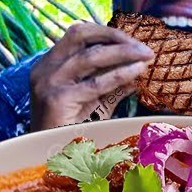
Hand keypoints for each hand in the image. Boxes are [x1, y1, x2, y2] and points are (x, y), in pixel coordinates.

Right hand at [29, 23, 153, 129]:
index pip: (78, 34)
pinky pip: (96, 83)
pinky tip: (138, 72)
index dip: (106, 33)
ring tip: (146, 55)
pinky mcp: (58, 98)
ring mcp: (49, 82)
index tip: (132, 40)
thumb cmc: (69, 131)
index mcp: (48, 64)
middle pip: (82, 36)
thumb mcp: (92, 100)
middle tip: (143, 47)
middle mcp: (45, 68)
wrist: (46, 158)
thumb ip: (111, 83)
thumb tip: (139, 68)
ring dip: (124, 52)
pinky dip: (121, 74)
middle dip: (116, 37)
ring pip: (92, 56)